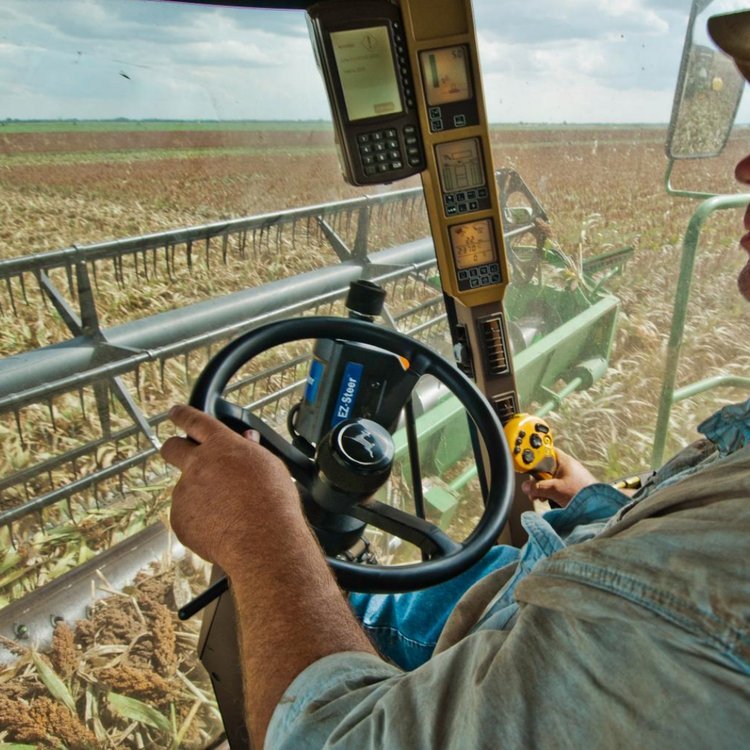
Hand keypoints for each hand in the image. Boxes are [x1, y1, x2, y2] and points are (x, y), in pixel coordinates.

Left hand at [160, 404, 301, 573]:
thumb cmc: (272, 502)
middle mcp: (197, 464)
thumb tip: (246, 440)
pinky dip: (200, 520)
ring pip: (185, 487)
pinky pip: (186, 515)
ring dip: (199, 494)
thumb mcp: (269, 465)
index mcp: (221, 445)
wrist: (262, 540)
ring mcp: (184, 492)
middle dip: (174, 448)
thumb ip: (251, 450)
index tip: (176, 412)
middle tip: (183, 455)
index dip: (182, 414)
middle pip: (172, 448)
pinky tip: (221, 527)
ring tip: (227, 511)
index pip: (194, 420)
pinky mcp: (179, 519)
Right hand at [521, 448, 597, 506]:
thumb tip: (526, 487)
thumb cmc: (585, 493)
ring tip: (540, 495)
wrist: (599, 506)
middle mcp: (564, 466)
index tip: (524, 459)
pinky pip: (553, 485)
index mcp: (563, 460)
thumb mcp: (556, 489)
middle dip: (536, 477)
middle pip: (543, 466)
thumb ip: (538, 487)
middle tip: (532, 486)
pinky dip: (548, 491)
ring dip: (541, 487)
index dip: (534, 454)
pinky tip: (547, 498)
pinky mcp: (568, 485)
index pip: (544, 450)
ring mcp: (566, 476)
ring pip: (547, 477)